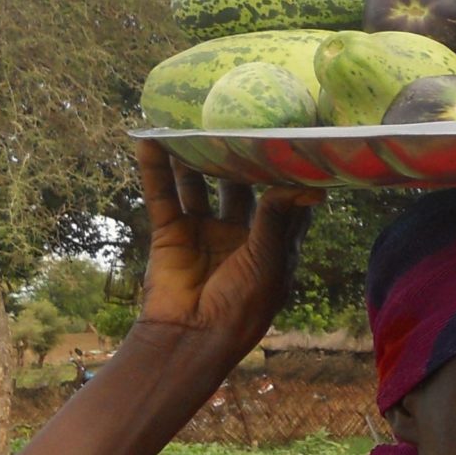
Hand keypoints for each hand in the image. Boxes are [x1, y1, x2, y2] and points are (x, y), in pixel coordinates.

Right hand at [130, 141, 322, 355]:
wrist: (192, 337)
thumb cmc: (244, 306)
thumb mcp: (269, 261)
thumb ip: (278, 219)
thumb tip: (303, 186)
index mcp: (273, 242)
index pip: (285, 200)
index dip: (289, 173)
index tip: (295, 138)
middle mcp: (239, 233)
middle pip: (239, 185)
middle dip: (238, 157)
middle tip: (239, 118)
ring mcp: (204, 231)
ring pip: (199, 184)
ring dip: (194, 157)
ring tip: (193, 120)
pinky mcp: (171, 233)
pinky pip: (163, 195)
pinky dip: (156, 169)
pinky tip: (151, 139)